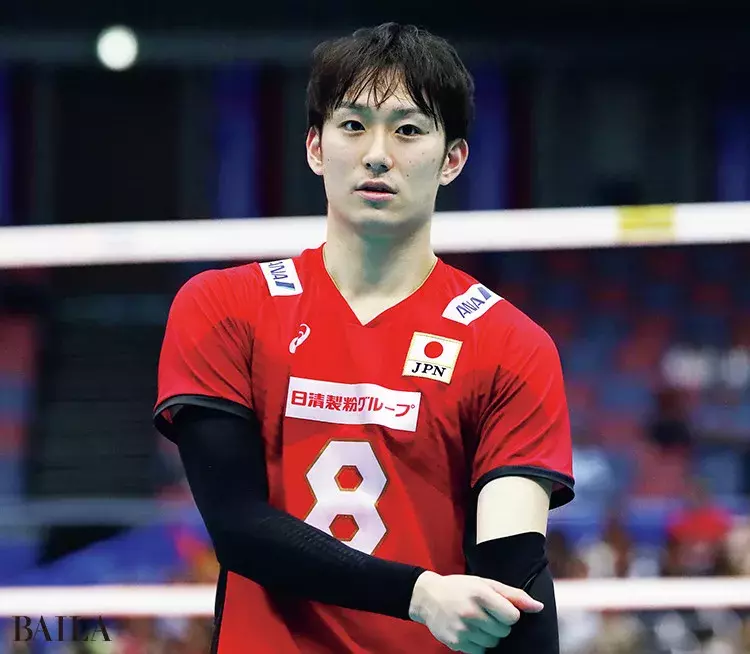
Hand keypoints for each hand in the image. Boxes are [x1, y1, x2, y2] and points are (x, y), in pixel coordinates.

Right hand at [408, 571, 542, 652]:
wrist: (427, 597)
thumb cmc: (460, 588)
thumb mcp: (485, 584)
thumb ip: (513, 595)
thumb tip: (539, 607)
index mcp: (480, 594)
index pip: (512, 616)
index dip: (509, 613)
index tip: (499, 607)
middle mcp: (471, 613)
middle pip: (504, 631)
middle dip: (499, 624)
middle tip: (485, 613)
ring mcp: (463, 630)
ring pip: (493, 642)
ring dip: (489, 634)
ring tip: (476, 621)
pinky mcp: (456, 643)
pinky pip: (481, 651)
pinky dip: (479, 643)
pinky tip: (469, 630)